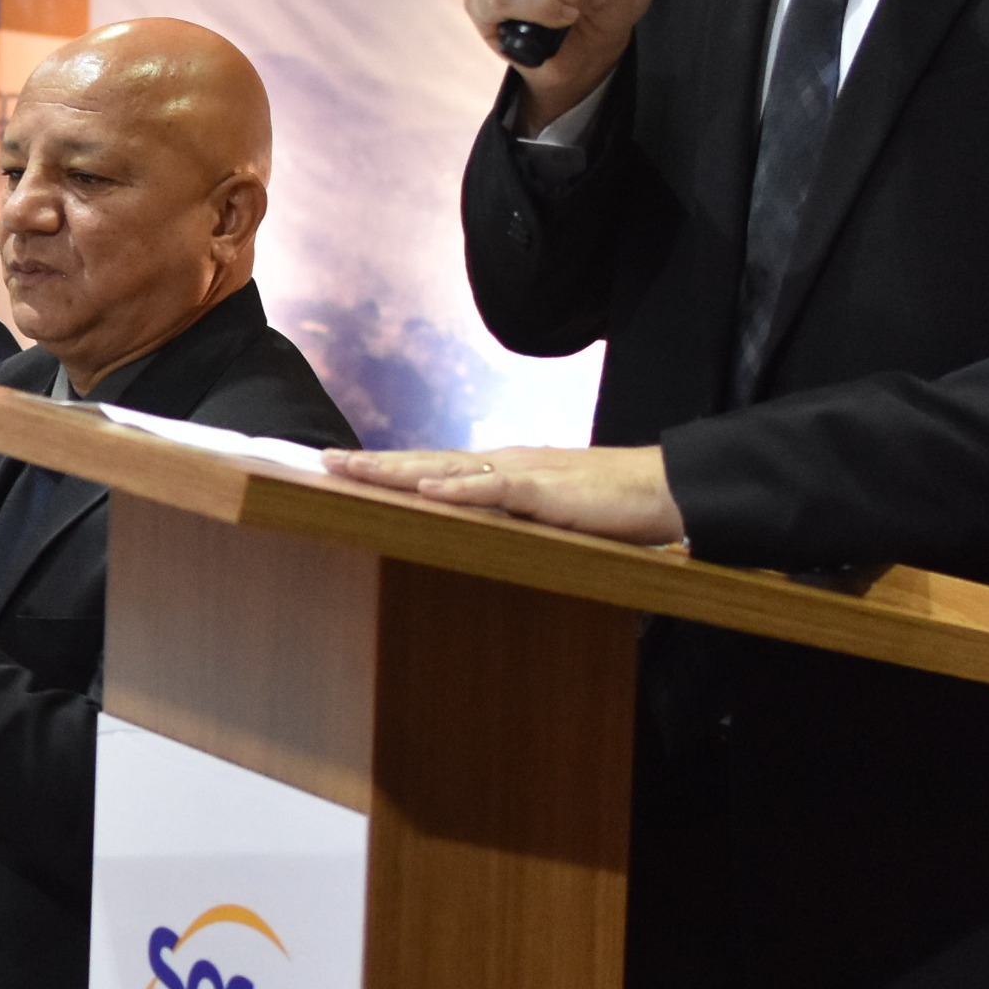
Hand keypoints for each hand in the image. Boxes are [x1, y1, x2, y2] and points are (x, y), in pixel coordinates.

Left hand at [320, 443, 686, 544]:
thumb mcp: (544, 512)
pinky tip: (427, 489)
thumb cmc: (608, 504)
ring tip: (353, 468)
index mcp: (500, 469)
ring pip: (448, 467)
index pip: (432, 464)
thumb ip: (508, 515)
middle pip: (426, 460)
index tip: (343, 467)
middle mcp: (503, 464)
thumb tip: (469, 528)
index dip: (388, 466)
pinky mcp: (548, 492)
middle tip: (324, 460)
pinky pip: (497, 489)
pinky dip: (461, 488)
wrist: (663, 490)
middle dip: (375, 463)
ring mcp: (524, 474)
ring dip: (399, 469)